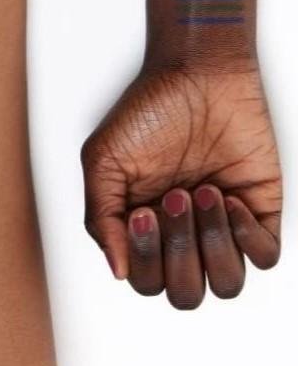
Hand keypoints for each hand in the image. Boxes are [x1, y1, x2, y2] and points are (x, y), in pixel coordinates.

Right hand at [82, 62, 282, 308]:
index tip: (143, 210)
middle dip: (178, 251)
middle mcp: (182, 234)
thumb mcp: (104, 159)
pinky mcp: (259, 212)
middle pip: (184, 292)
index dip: (145, 258)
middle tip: (174, 198)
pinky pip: (264, 258)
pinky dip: (246, 236)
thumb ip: (101, 217)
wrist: (199, 73)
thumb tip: (117, 271)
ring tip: (203, 192)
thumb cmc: (148, 109)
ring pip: (226, 284)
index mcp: (142, 227)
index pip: (144, 280)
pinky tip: (228, 197)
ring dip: (213, 243)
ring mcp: (221, 226)